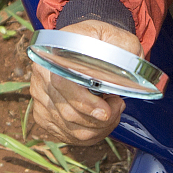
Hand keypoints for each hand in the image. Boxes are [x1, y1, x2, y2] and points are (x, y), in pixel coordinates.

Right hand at [28, 18, 139, 144]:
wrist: (87, 44)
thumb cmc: (102, 41)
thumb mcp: (116, 36)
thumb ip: (125, 48)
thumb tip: (131, 68)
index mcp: (54, 54)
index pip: (63, 84)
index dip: (85, 103)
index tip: (106, 112)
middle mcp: (42, 76)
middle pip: (67, 113)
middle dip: (99, 119)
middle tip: (118, 106)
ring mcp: (40, 98)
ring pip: (71, 129)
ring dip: (98, 127)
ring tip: (111, 110)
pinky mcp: (44, 115)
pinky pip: (68, 135)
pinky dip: (91, 134)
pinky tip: (101, 120)